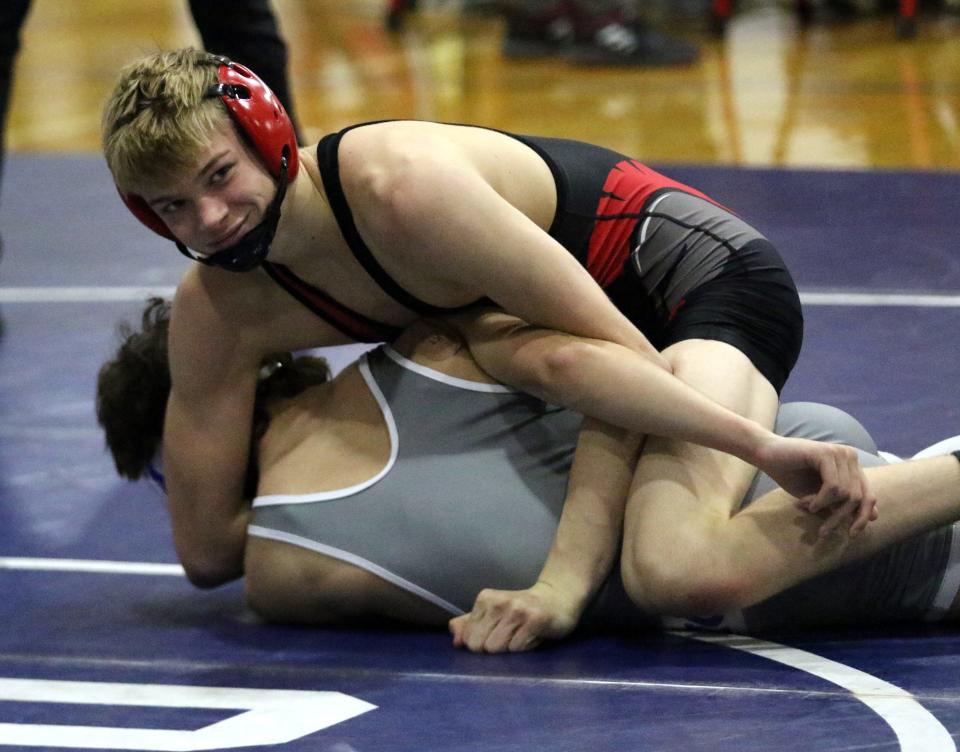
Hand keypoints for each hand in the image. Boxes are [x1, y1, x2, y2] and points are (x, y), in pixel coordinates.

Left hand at [449, 582, 579, 653]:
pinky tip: (533, 636)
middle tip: (510, 636)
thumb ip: (471, 623)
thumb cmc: (522, 610)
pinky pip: (518, 648)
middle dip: (494, 648)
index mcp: (485, 599)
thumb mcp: (494, 613)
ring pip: (498, 648)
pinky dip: (525, 647)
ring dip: (511, 648)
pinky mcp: (534, 620)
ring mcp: (517, 610)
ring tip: (521, 635)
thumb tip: (454, 637)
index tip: (496, 634)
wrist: (558, 598)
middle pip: (481, 646)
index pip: (469, 638)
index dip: (481, 644)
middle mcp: (499, 603)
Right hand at [754, 435, 877, 536]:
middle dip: (840, 518)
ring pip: (846, 494)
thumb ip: (842, 503)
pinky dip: (821, 500)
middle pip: (858, 497)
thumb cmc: (790, 473)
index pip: (868, 495)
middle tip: (823, 532)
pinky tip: (807, 503)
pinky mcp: (826, 453)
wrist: (765, 454)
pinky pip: (833, 487)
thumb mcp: (819, 496)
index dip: (863, 517)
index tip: (851, 534)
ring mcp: (839, 453)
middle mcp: (849, 456)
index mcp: (851, 465)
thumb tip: (874, 516)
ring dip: (826, 509)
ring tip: (809, 510)